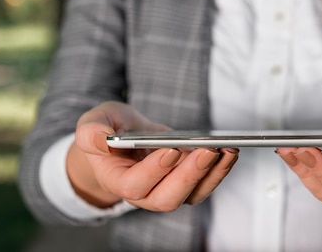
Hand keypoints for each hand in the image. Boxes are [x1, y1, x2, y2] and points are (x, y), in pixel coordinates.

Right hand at [66, 101, 238, 210]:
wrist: (121, 139)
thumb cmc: (108, 131)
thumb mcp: (92, 123)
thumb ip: (91, 131)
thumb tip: (100, 138)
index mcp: (116, 179)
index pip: (135, 185)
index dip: (154, 171)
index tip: (171, 150)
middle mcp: (143, 193)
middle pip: (168, 197)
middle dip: (190, 175)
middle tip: (208, 150)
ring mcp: (166, 190)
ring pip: (191, 194)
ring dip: (212, 174)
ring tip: (228, 149)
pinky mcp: (184, 183)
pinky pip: (204, 185)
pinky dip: (219, 170)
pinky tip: (230, 151)